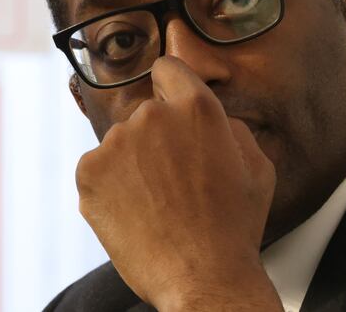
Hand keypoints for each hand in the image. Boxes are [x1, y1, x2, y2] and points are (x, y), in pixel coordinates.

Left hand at [75, 56, 281, 310]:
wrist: (202, 277)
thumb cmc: (232, 227)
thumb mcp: (256, 166)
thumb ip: (229, 126)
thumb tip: (210, 116)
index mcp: (195, 108)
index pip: (169, 68)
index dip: (171, 86)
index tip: (169, 103)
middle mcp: (151, 116)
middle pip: (146, 114)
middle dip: (157, 139)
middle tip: (174, 180)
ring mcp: (116, 143)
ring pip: (121, 143)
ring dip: (132, 164)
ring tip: (155, 203)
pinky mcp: (89, 171)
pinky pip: (98, 167)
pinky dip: (109, 186)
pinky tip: (134, 211)